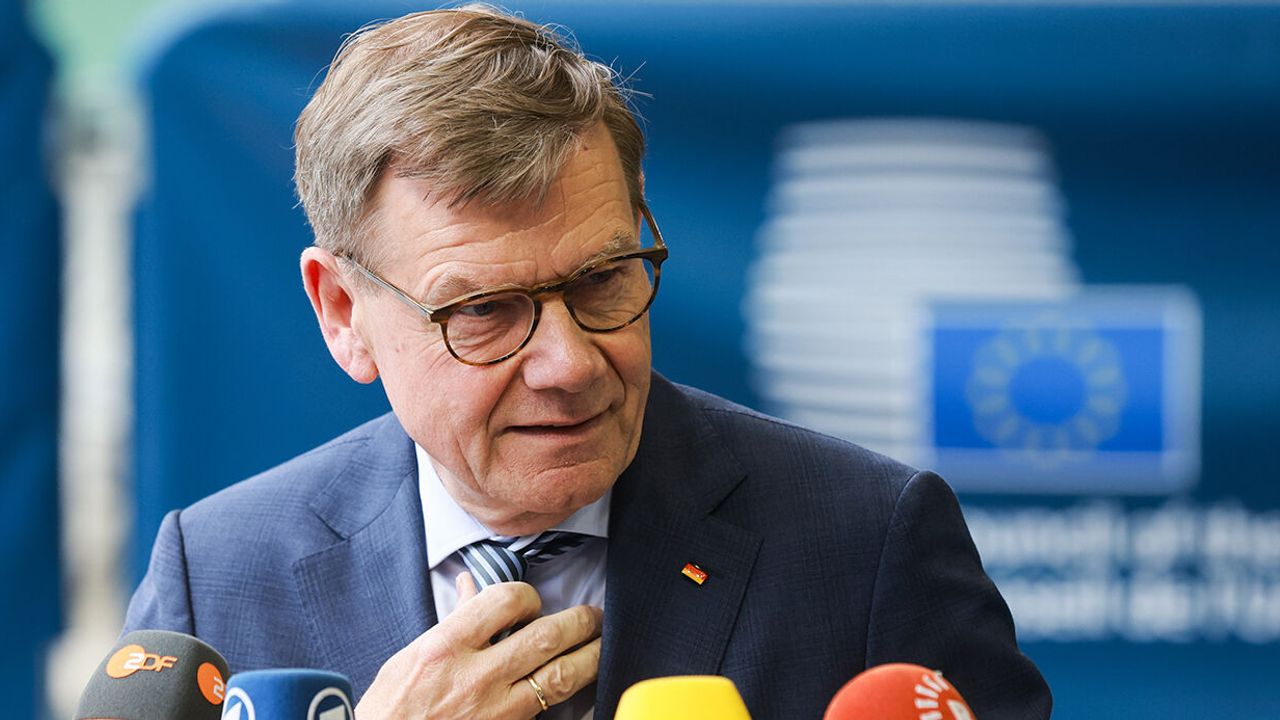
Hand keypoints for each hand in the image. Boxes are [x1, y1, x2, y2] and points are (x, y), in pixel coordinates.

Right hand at [355, 576, 602, 718]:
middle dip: (579, 621)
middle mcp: (475, 677)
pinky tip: (583, 684)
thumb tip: (469, 588)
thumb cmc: (391, 710)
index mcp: (446, 647)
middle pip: (545, 638)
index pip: (504, 601)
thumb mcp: (411, 657)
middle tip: (593, 616)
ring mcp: (495, 710)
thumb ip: (451, 622)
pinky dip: (569, 695)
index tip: (532, 600)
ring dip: (589, 656)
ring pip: (559, 677)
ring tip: (601, 642)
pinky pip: (548, 710)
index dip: (527, 595)